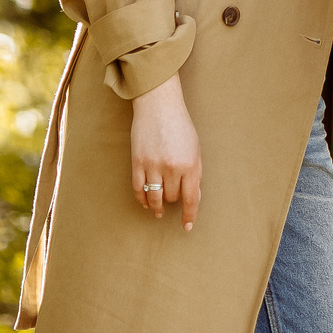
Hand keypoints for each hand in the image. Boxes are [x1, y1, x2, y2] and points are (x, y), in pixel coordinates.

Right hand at [130, 75, 202, 229]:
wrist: (159, 105)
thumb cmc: (180, 126)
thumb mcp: (195, 148)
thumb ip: (195, 172)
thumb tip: (194, 196)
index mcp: (190, 164)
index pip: (191, 199)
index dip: (189, 215)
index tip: (187, 226)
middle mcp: (172, 167)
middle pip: (172, 197)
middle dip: (173, 200)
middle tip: (173, 199)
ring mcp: (153, 165)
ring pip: (155, 197)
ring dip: (157, 206)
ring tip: (158, 211)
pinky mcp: (137, 162)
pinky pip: (139, 189)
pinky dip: (142, 199)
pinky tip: (146, 202)